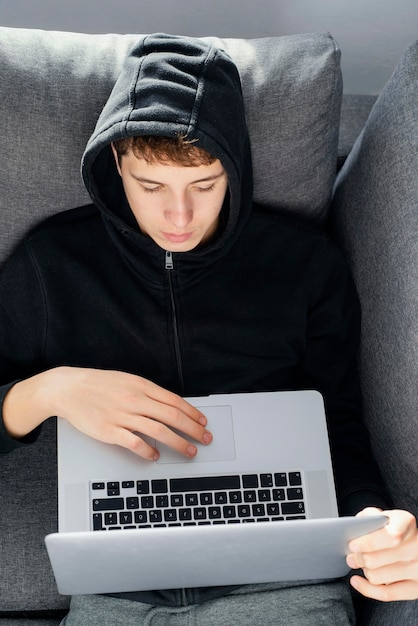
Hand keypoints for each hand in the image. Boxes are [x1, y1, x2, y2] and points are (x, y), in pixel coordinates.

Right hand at [4, 367, 211, 460]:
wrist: (69, 389)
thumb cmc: (98, 384)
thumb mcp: (127, 380)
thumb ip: (147, 392)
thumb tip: (170, 406)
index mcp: (141, 386)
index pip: (174, 401)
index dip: (192, 413)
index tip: (203, 422)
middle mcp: (135, 400)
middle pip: (172, 416)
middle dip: (193, 429)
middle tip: (206, 438)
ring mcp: (123, 416)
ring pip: (159, 431)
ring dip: (178, 443)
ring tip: (190, 450)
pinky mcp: (110, 431)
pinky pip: (135, 443)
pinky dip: (148, 451)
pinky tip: (156, 456)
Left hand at [347, 507, 417, 600]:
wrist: (413, 544)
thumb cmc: (392, 527)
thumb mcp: (382, 515)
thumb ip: (368, 517)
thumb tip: (353, 530)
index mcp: (406, 523)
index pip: (390, 536)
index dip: (368, 543)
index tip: (353, 545)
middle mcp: (415, 546)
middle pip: (375, 559)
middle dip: (357, 558)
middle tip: (351, 555)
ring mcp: (417, 569)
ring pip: (376, 576)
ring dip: (364, 571)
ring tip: (362, 563)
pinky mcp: (415, 588)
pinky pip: (385, 594)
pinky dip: (366, 589)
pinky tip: (357, 580)